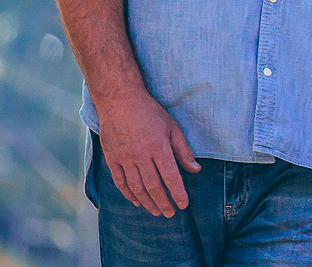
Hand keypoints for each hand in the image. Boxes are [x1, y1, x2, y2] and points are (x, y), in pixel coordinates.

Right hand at [95, 87, 200, 217]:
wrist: (120, 101)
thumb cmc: (150, 113)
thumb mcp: (172, 127)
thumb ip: (183, 150)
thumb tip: (195, 169)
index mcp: (158, 147)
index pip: (170, 176)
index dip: (177, 193)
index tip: (184, 204)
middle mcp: (140, 155)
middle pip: (153, 186)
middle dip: (163, 202)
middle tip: (170, 213)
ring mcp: (124, 158)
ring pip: (136, 187)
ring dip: (147, 202)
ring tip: (156, 211)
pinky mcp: (111, 159)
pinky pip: (120, 182)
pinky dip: (128, 194)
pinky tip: (137, 202)